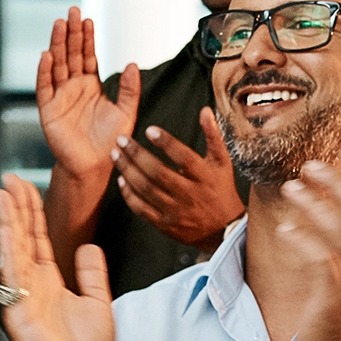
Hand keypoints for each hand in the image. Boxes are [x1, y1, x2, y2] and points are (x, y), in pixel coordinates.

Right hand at [0, 172, 116, 340]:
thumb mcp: (98, 302)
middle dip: (17, 206)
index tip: (27, 185)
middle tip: (10, 177)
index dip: (33, 211)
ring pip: (14, 249)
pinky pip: (14, 274)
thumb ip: (92, 274)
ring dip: (9, 220)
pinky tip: (6, 228)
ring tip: (3, 192)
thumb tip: (87, 246)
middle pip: (22, 236)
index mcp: (50, 281)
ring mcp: (23, 295)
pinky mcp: (18, 310)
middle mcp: (33, 284)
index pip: (38, 237)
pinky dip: (10, 250)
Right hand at [35, 7, 140, 180]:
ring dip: (57, 44)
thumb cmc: (111, 142)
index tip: (87, 19)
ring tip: (59, 24)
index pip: (88, 56)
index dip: (87, 38)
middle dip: (71, 33)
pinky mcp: (49, 110)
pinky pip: (45, 87)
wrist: (95, 166)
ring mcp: (60, 97)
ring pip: (57, 65)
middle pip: (71, 54)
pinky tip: (47, 54)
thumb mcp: (126, 112)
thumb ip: (129, 89)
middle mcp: (74, 87)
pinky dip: (45, 71)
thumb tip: (132, 64)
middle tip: (72, 11)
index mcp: (91, 85)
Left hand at [114, 109, 244, 247]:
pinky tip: (122, 180)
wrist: (224, 229)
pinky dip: (129, 195)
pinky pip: (142, 209)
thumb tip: (205, 110)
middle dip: (136, 155)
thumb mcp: (222, 162)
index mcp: (204, 176)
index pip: (184, 157)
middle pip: (158, 173)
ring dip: (128, 171)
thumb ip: (212, 135)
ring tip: (116, 155)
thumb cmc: (221, 190)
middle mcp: (190, 194)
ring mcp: (176, 211)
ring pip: (146, 190)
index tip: (149, 130)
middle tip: (121, 140)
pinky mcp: (165, 225)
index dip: (166, 143)